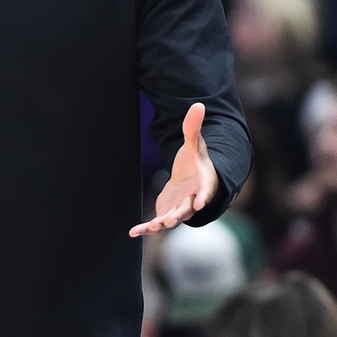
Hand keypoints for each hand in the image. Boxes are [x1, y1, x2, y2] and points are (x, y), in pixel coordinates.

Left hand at [130, 102, 217, 236]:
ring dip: (162, 224)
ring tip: (151, 227)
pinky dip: (145, 229)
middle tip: (170, 220)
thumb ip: (194, 128)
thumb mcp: (194, 145)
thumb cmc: (196, 162)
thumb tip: (199, 104)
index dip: (202, 197)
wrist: (193, 180)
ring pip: (172, 220)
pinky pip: (156, 223)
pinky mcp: (167, 213)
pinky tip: (133, 233)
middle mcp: (192, 200)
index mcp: (201, 184)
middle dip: (179, 215)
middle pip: (187, 210)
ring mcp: (179, 209)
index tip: (200, 203)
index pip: (204, 191)